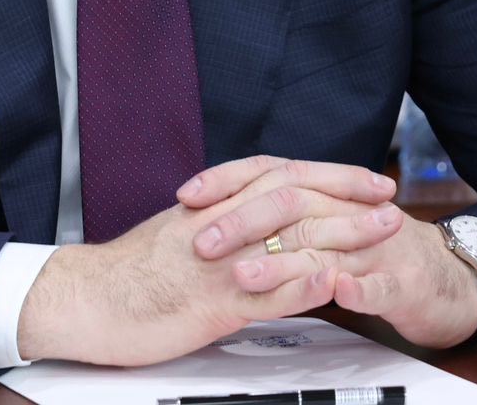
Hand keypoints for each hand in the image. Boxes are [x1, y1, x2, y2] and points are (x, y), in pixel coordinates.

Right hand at [17, 156, 404, 364]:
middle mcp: (221, 223)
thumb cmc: (130, 273)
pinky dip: (300, 285)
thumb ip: (222, 224)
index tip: (369, 179)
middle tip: (390, 198)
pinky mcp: (209, 301)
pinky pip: (263, 291)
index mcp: (216, 204)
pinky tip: (332, 282)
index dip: (331, 175)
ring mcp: (218, 261)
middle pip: (296, 198)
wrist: (86, 297)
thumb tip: (256, 221)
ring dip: (342, 233)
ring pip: (289, 237)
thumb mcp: (182, 234)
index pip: (284, 177)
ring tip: (382, 234)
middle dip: (349, 197)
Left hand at [188, 158, 476, 347]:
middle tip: (202, 243)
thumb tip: (217, 209)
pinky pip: (377, 283)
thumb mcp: (320, 230)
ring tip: (244, 276)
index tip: (186, 194)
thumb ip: (277, 219)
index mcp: (324, 195)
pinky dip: (356, 288)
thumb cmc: (375, 253)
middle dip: (242, 222)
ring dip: (283, 262)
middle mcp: (346, 210)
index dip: (227, 180)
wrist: (444, 278)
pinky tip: (336, 292)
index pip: (269, 172)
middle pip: (290, 203)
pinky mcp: (402, 281)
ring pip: (326, 245)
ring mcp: (375, 244)